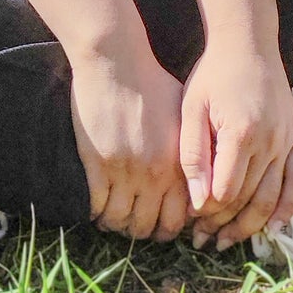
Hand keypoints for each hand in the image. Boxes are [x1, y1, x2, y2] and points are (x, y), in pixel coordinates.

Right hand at [69, 50, 191, 241]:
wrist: (116, 61)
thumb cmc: (151, 82)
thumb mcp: (182, 117)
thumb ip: (188, 153)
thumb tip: (195, 182)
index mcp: (178, 164)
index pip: (176, 220)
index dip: (166, 229)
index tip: (157, 224)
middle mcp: (154, 174)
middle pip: (146, 227)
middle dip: (140, 230)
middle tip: (133, 223)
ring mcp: (125, 172)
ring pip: (120, 222)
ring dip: (116, 225)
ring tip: (113, 218)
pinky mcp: (97, 165)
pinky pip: (97, 207)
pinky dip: (96, 213)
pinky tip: (96, 208)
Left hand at [178, 43, 292, 249]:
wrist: (249, 43)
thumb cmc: (214, 74)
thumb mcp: (192, 108)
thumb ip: (192, 154)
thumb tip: (197, 201)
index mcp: (241, 132)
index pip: (226, 190)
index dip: (207, 210)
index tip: (190, 220)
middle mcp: (270, 140)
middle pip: (248, 198)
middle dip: (224, 224)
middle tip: (203, 239)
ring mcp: (286, 141)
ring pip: (272, 197)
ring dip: (251, 225)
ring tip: (227, 241)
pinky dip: (288, 207)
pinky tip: (274, 227)